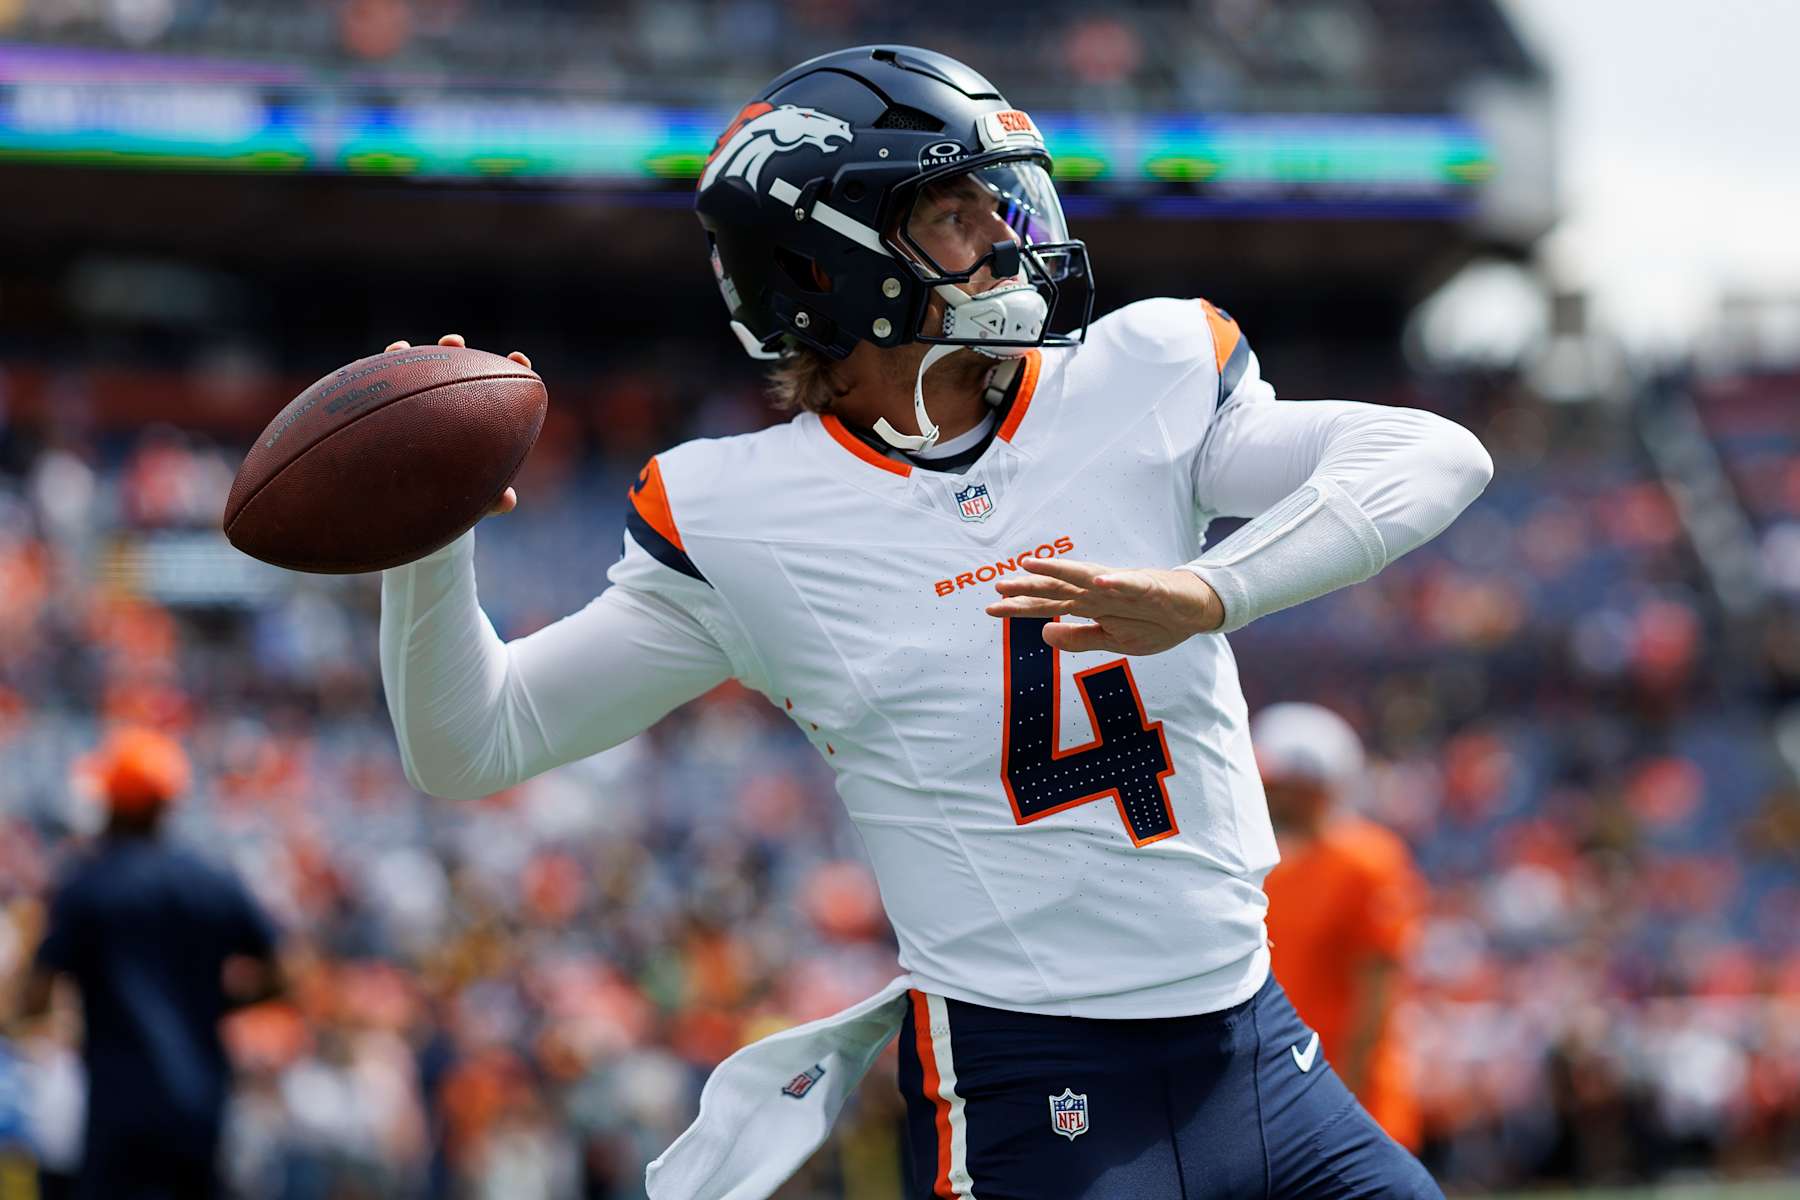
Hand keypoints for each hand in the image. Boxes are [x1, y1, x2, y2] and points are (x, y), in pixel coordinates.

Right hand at [384, 333, 528, 517]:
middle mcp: (444, 408)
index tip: (520, 359)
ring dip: (406, 358)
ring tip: (401, 348)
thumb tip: (508, 501)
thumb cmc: (445, 502)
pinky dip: (369, 382)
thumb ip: (488, 500)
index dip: (511, 370)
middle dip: (454, 352)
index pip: (497, 390)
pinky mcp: (380, 414)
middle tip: (453, 341)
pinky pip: (373, 394)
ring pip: (410, 376)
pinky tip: (361, 377)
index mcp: (473, 423)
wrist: (406, 511)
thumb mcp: (466, 502)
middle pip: (452, 371)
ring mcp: (412, 408)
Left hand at [985, 557, 1224, 654]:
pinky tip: (1099, 581)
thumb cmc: (1152, 621)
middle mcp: (1100, 592)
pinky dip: (1115, 582)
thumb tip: (1044, 632)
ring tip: (1034, 566)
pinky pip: (1130, 584)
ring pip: (1086, 578)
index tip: (991, 608)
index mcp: (1090, 605)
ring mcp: (1123, 588)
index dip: (1021, 607)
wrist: (1195, 612)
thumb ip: (1079, 637)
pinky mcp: (1149, 587)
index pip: (1049, 605)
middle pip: (1059, 589)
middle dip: (1030, 587)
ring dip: (1060, 571)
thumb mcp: (1112, 640)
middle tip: (999, 585)